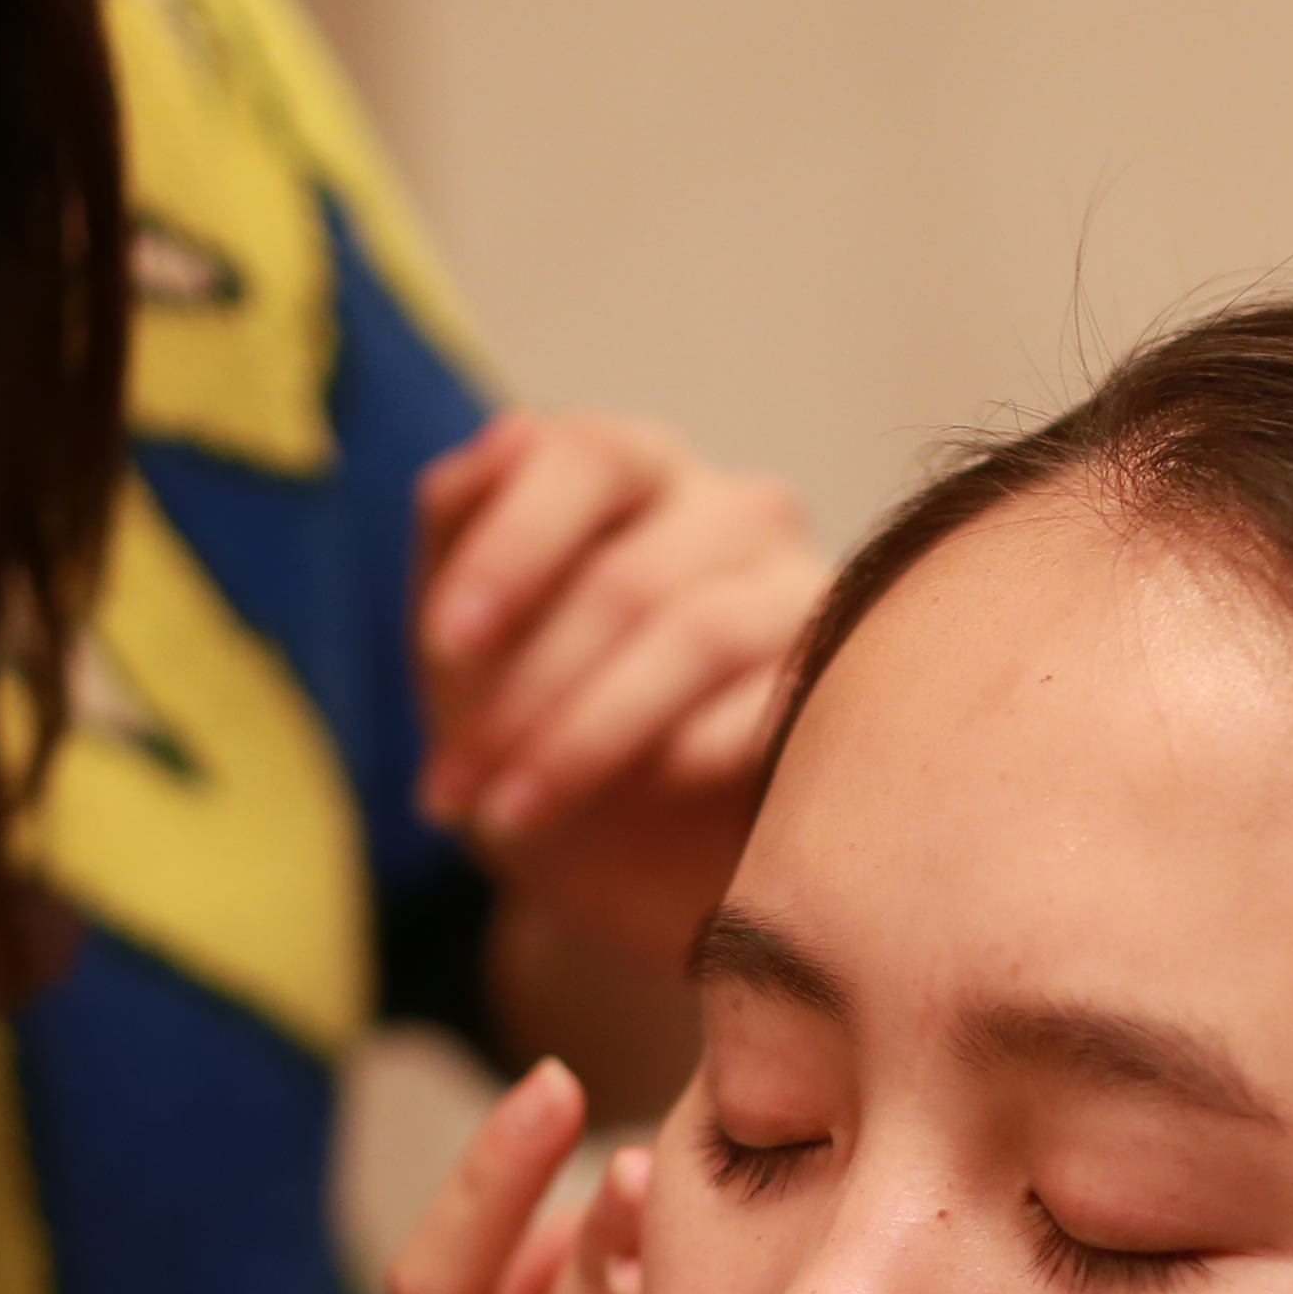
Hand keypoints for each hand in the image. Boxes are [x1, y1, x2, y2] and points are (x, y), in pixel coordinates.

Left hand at [416, 409, 822, 979]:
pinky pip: (778, 701)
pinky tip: (651, 785)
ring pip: (697, 636)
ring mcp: (803, 593)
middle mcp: (732, 511)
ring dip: (585, 737)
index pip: (589, 456)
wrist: (624, 861)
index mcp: (637, 471)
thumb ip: (460, 524)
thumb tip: (512, 432)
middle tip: (454, 788)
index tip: (446, 648)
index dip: (512, 546)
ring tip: (510, 815)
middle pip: (629, 577)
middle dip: (524, 693)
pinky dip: (700, 746)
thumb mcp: (468, 634)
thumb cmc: (538, 714)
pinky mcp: (845, 687)